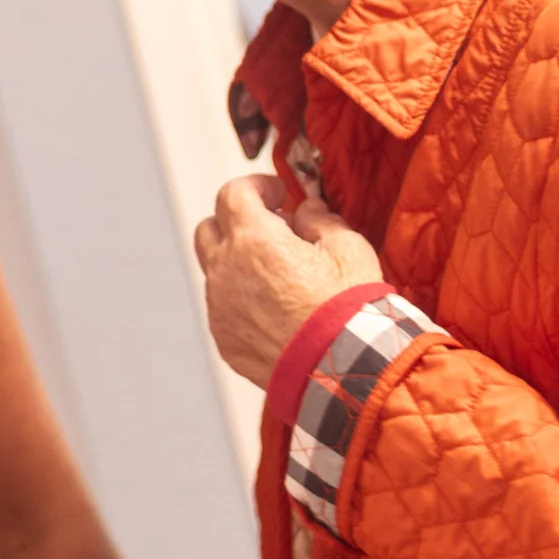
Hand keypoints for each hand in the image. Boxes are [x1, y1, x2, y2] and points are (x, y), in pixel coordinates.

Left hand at [194, 175, 381, 386]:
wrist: (340, 371)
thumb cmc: (348, 310)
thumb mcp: (349, 249)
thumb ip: (321, 220)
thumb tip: (307, 211)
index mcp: (254, 240)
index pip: (233, 194)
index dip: (256, 187)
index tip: (277, 195)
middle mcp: (226, 271)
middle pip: (210, 227)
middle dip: (236, 221)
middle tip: (271, 228)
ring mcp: (220, 307)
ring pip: (215, 270)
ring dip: (237, 262)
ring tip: (277, 273)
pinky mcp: (224, 338)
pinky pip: (223, 307)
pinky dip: (240, 298)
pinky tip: (274, 308)